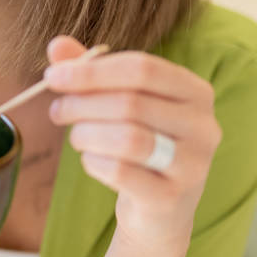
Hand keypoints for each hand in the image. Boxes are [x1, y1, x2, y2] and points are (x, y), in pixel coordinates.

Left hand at [43, 37, 220, 251]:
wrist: (160, 210)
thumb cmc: (138, 143)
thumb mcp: (119, 102)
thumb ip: (91, 71)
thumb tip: (57, 45)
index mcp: (195, 92)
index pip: (142, 68)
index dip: (92, 71)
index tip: (52, 76)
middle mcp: (204, 126)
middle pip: (131, 103)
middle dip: (82, 104)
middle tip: (57, 111)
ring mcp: (193, 164)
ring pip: (127, 138)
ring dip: (87, 135)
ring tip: (76, 137)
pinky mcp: (172, 197)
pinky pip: (120, 172)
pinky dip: (94, 163)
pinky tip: (92, 160)